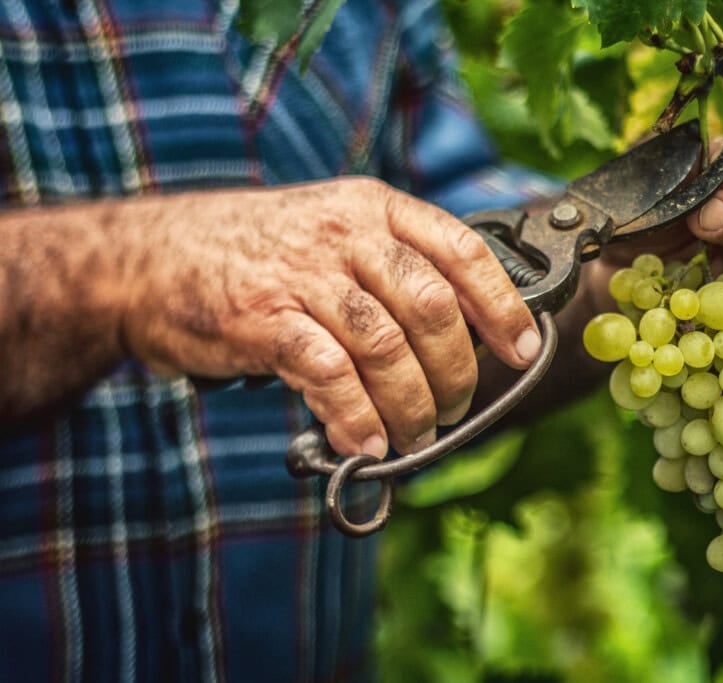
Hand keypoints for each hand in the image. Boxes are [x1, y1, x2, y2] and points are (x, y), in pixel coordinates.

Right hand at [120, 178, 540, 456]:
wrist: (153, 257)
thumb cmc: (259, 254)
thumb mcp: (334, 233)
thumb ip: (392, 273)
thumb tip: (462, 339)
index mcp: (375, 208)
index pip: (462, 250)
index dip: (502, 306)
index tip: (522, 350)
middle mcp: (346, 234)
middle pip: (433, 308)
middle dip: (458, 372)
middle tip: (455, 408)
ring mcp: (303, 275)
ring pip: (388, 348)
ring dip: (413, 406)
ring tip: (414, 435)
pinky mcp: (263, 320)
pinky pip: (331, 377)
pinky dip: (358, 419)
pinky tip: (366, 444)